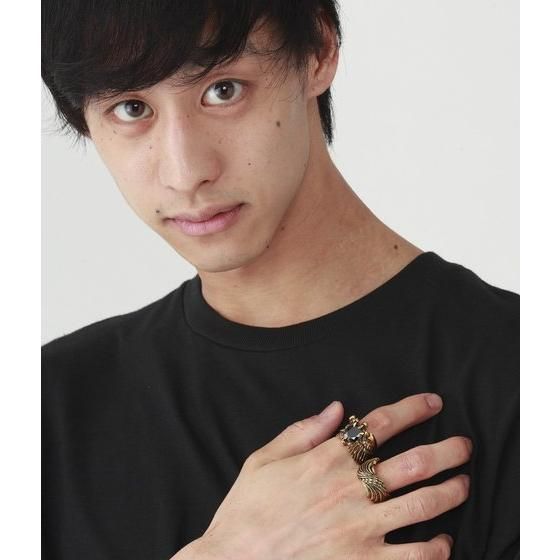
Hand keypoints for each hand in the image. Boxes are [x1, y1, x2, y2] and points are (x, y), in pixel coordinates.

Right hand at [174, 394, 470, 559]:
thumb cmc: (247, 510)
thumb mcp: (264, 459)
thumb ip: (302, 430)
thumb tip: (337, 408)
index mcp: (327, 460)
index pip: (380, 425)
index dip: (412, 409)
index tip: (433, 403)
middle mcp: (350, 490)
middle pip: (414, 462)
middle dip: (447, 449)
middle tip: (464, 446)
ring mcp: (360, 529)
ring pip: (423, 504)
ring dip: (451, 491)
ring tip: (464, 484)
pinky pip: (414, 557)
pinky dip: (437, 548)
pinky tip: (443, 541)